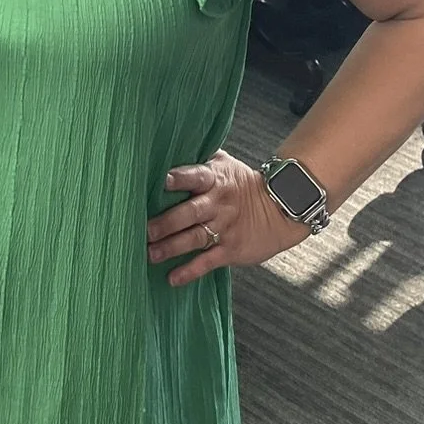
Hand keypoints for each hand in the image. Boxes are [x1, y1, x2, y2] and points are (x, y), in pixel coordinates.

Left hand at [147, 149, 312, 288]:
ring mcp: (225, 227)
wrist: (280, 209)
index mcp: (214, 179)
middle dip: (166, 222)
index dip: (178, 179)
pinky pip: (208, 262)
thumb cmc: (243, 183)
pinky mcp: (231, 249)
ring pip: (195, 238)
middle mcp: (218, 203)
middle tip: (144, 230)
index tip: (160, 182)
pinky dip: (190, 271)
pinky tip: (172, 278)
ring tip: (150, 254)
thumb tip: (169, 145)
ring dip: (171, 247)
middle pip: (189, 212)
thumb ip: (200, 159)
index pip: (194, 177)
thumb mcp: (225, 164)